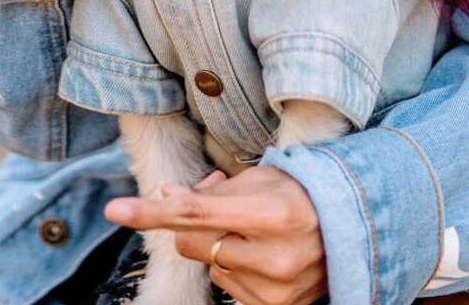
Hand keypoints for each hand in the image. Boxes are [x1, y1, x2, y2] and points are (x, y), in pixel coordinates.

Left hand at [104, 165, 327, 304]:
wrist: (353, 231)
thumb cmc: (302, 194)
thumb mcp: (261, 178)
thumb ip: (212, 191)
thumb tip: (166, 197)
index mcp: (270, 212)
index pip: (194, 213)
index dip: (151, 212)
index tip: (116, 210)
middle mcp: (273, 256)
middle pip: (192, 243)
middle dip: (193, 225)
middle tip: (226, 208)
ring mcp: (276, 290)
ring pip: (210, 267)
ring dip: (220, 248)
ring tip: (256, 232)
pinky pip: (229, 289)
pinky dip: (237, 270)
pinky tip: (263, 256)